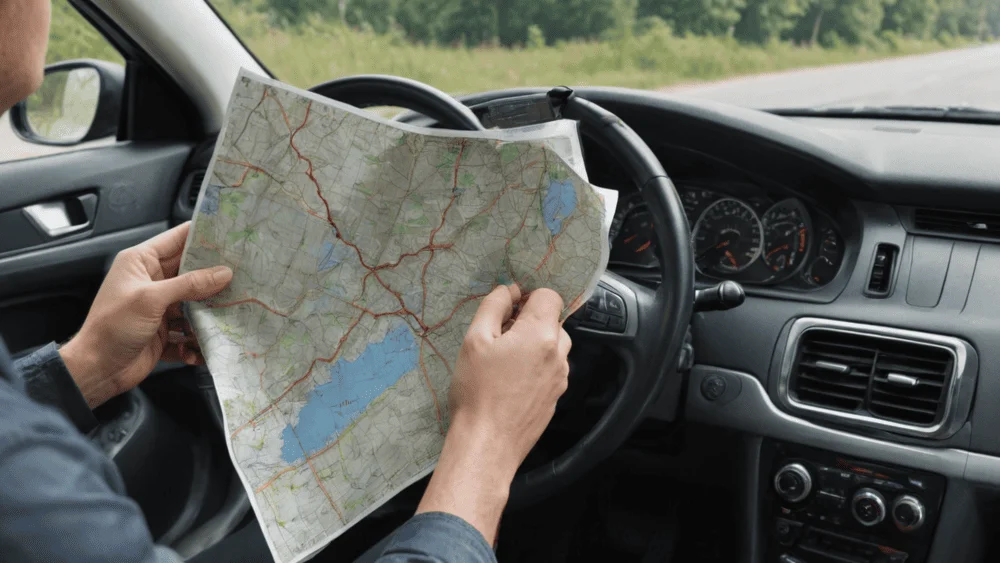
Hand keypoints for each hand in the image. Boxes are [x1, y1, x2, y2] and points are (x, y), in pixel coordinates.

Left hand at [60, 222, 232, 407]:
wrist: (97, 371)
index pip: (177, 239)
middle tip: (245, 274)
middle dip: (215, 275)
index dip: (203, 235)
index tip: (232, 234)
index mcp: (141, 262)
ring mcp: (160, 306)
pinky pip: (190, 329)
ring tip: (232, 312)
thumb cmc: (112, 327)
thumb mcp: (151, 299)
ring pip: (195, 301)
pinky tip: (202, 347)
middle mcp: (152, 281)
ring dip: (210, 310)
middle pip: (192, 271)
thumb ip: (189, 284)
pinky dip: (197, 338)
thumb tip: (224, 273)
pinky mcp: (166, 330)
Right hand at [416, 285, 570, 543]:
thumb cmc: (477, 391)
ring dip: (534, 344)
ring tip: (504, 361)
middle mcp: (558, 354)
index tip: (509, 309)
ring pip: (554, 346)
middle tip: (500, 337)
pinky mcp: (556, 397)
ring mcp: (560, 377)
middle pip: (553, 320)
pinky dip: (536, 367)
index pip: (550, 296)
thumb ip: (494, 306)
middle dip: (529, 322)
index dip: (528, 296)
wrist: (488, 443)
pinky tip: (510, 381)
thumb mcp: (475, 339)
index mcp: (541, 334)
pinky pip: (551, 369)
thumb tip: (509, 290)